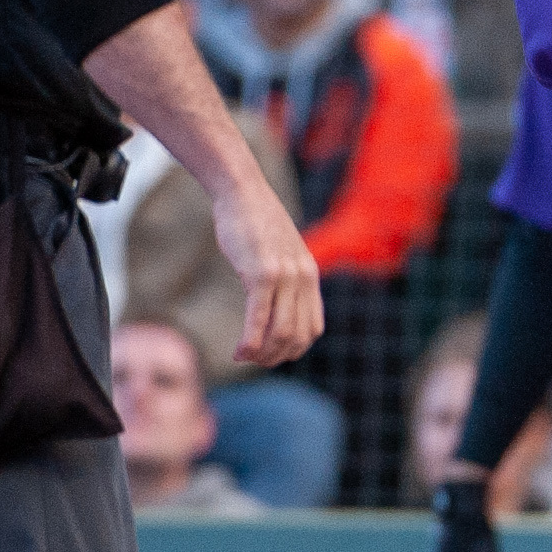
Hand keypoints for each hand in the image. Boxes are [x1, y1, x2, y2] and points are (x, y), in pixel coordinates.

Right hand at [211, 179, 322, 365]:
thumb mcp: (280, 253)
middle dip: (276, 357)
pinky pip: (259, 319)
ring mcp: (284, 276)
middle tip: (252, 360)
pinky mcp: (261, 273)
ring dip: (262, 355)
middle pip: (298, 337)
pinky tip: (239, 352)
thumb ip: (284, 278)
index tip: (270, 354)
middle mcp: (302, 277)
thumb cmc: (255, 223)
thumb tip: (272, 307)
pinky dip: (249, 343)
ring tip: (244, 357)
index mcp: (309, 275)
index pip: (313, 328)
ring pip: (281, 333)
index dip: (293, 349)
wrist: (243, 192)